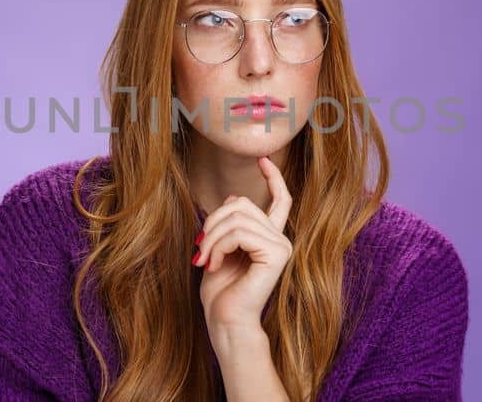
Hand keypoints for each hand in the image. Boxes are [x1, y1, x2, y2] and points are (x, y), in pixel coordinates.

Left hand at [192, 156, 293, 330]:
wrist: (226, 321)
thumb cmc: (221, 292)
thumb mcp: (220, 249)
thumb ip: (230, 225)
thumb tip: (235, 196)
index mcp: (270, 238)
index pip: (280, 200)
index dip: (273, 178)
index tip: (263, 159)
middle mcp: (281, 239)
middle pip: (242, 205)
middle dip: (213, 222)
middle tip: (200, 248)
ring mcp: (281, 246)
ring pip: (237, 218)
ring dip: (212, 237)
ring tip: (205, 259)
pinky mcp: (276, 254)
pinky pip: (239, 233)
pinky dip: (219, 246)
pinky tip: (214, 264)